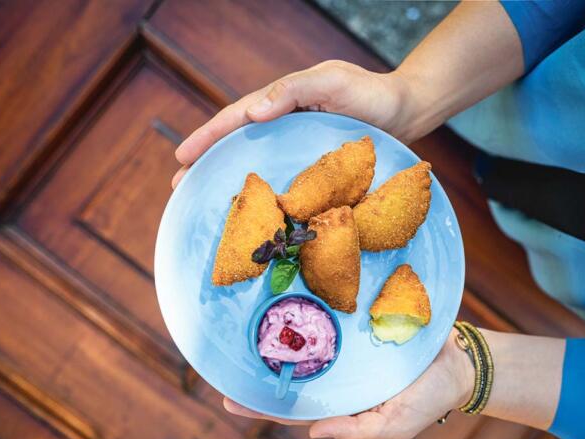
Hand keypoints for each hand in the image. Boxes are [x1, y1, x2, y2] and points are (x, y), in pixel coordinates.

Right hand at [173, 60, 413, 187]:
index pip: (236, 118)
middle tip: (179, 187)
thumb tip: (252, 113)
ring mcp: (297, 142)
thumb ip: (294, 91)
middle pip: (237, 141)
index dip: (208, 137)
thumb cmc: (371, 94)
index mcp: (283, 100)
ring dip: (228, 177)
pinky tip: (254, 209)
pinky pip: (280, 174)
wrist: (405, 112)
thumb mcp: (333, 82)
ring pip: (255, 159)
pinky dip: (262, 189)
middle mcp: (285, 121)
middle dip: (207, 161)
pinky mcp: (313, 161)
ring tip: (202, 198)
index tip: (182, 158)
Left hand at [223, 328, 474, 438]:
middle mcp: (338, 370)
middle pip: (294, 368)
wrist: (459, 360)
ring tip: (246, 324)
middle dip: (261, 364)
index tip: (229, 398)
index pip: (296, 406)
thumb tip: (314, 433)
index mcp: (342, 400)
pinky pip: (331, 314)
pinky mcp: (359, 319)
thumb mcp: (396, 424)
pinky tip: (288, 297)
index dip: (263, 404)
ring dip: (281, 333)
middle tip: (225, 357)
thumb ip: (357, 431)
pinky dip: (311, 308)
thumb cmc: (429, 397)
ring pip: (308, 338)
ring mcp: (347, 343)